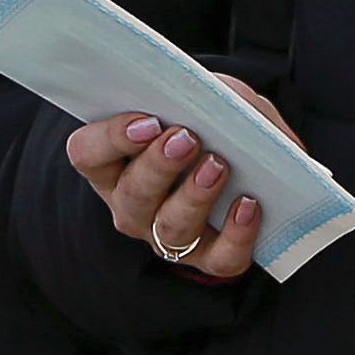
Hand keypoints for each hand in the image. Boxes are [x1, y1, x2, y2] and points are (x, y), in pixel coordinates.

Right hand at [66, 76, 299, 284]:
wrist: (266, 166)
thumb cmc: (225, 126)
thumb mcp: (215, 99)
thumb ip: (205, 95)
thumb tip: (209, 100)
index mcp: (117, 165)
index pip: (88, 154)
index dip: (110, 138)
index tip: (147, 122)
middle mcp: (135, 207)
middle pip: (131, 194)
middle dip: (158, 166)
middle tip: (185, 139)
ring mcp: (171, 237)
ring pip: (170, 228)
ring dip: (194, 197)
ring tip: (218, 166)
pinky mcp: (214, 259)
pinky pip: (221, 258)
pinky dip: (236, 234)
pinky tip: (249, 204)